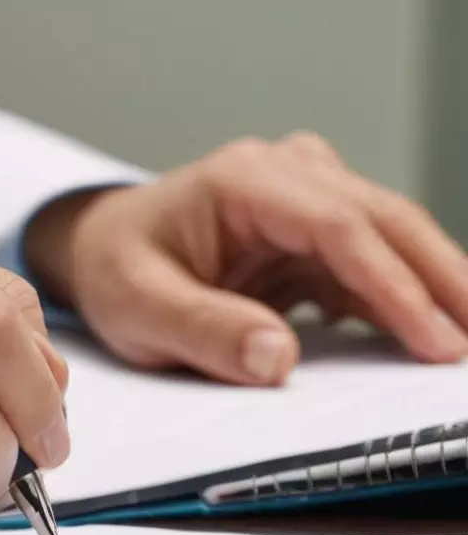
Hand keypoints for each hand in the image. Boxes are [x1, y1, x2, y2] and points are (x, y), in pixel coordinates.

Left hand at [25, 133, 467, 384]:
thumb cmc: (116, 269)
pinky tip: (424, 335)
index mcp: (242, 182)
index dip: (393, 284)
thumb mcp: (137, 307)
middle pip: (384, 219)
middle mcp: (284, 174)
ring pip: (389, 235)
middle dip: (444, 280)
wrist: (103, 248)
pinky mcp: (312, 228)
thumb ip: (202, 330)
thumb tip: (278, 360)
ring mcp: (304, 195)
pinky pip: (370, 258)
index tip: (434, 341)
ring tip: (466, 342)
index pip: (338, 226)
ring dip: (434, 287)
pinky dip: (402, 296)